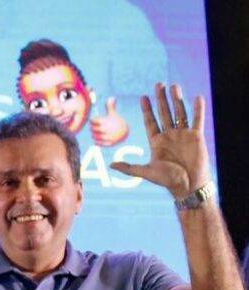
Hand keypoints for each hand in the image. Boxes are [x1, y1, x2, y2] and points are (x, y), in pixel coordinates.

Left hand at [89, 97, 129, 146]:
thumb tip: (112, 97)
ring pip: (95, 136)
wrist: (126, 131)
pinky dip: (97, 142)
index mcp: (106, 121)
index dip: (92, 120)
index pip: (94, 120)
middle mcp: (106, 129)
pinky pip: (99, 143)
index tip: (94, 120)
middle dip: (93, 127)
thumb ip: (110, 106)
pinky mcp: (109, 143)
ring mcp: (107, 136)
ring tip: (96, 133)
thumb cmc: (117, 121)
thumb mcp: (114, 114)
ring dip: (94, 134)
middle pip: (93, 129)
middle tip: (94, 127)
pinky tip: (97, 139)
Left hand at [110, 83, 210, 198]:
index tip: (143, 97)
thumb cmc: (167, 180)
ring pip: (180, 113)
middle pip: (164, 113)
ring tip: (174, 86)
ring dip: (177, 100)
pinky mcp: (196, 136)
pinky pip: (197, 120)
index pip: (150, 121)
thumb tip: (111, 165)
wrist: (188, 185)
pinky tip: (197, 97)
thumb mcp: (146, 173)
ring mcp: (183, 135)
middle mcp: (169, 135)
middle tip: (159, 85)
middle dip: (161, 99)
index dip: (147, 110)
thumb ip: (129, 168)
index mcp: (156, 142)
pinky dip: (198, 109)